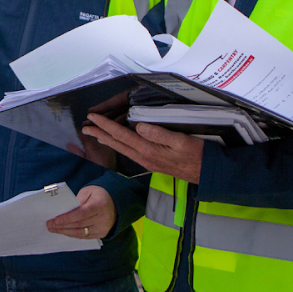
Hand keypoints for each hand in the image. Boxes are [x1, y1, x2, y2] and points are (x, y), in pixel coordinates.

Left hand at [46, 185, 116, 240]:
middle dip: (62, 226)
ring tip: (53, 229)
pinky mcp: (102, 234)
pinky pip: (84, 236)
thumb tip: (63, 212)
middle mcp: (103, 218)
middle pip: (79, 225)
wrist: (114, 202)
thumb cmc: (97, 195)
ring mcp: (103, 228)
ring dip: (65, 232)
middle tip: (50, 225)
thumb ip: (77, 202)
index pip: (81, 214)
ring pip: (81, 233)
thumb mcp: (87, 192)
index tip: (55, 220)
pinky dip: (73, 234)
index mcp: (100, 205)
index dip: (68, 218)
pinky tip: (64, 232)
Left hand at [83, 113, 203, 184]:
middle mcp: (145, 158)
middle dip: (100, 134)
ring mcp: (148, 162)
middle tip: (84, 126)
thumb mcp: (181, 141)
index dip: (106, 125)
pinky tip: (118, 142)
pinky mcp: (152, 163)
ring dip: (107, 140)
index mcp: (149, 151)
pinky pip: (130, 152)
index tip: (92, 117)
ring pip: (122, 149)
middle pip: (117, 143)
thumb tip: (138, 126)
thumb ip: (159, 134)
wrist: (207, 174)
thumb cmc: (197, 155)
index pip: (122, 135)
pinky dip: (119, 145)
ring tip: (95, 134)